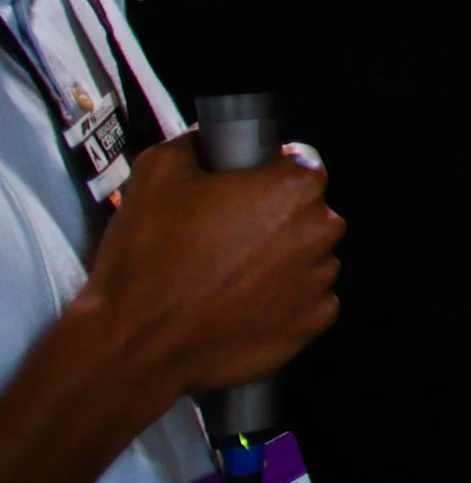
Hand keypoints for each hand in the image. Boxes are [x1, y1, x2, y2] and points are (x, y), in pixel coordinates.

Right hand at [80, 138, 342, 398]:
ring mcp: (320, 278)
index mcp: (294, 186)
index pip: (298, 161)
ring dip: (275, 259)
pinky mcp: (313, 320)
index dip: (265, 170)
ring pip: (305, 254)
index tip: (241, 187)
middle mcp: (320, 229)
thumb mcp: (156, 171)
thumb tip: (206, 140)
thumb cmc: (149, 260)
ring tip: (223, 272)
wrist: (138, 342)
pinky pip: (304, 298)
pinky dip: (279, 299)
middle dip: (269, 216)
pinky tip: (237, 302)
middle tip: (220, 234)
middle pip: (304, 209)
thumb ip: (194, 141)